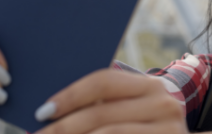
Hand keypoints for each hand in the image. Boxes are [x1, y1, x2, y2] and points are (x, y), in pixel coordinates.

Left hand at [34, 68, 186, 133]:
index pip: (104, 81)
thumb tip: (54, 106)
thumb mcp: (133, 108)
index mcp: (152, 85)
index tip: (42, 111)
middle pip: (101, 113)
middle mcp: (164, 105)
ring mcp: (168, 130)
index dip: (70, 95)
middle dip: (64, 127)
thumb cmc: (143, 124)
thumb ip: (106, 102)